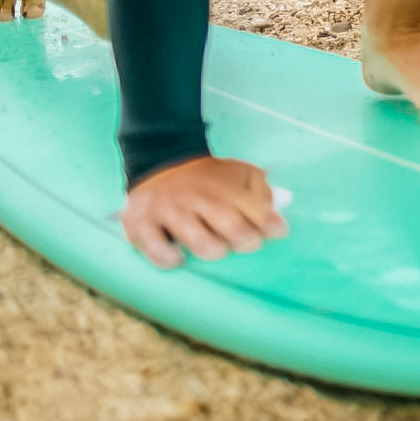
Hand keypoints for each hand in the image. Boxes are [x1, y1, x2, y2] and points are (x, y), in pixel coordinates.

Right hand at [122, 155, 288, 269]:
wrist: (162, 162)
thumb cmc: (210, 180)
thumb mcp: (241, 174)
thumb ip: (262, 192)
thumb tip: (276, 218)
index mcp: (226, 188)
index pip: (257, 209)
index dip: (271, 225)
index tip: (277, 232)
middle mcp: (199, 199)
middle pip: (232, 227)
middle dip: (246, 241)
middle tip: (247, 243)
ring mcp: (170, 211)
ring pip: (199, 241)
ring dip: (213, 250)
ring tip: (215, 249)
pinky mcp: (141, 223)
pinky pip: (156, 249)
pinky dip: (169, 259)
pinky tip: (178, 258)